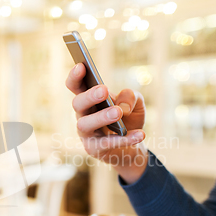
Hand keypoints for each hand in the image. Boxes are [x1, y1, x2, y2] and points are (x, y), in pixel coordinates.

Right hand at [66, 63, 148, 183]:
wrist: (133, 147)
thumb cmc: (128, 120)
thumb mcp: (136, 103)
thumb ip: (131, 97)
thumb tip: (123, 107)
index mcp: (89, 99)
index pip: (75, 86)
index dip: (75, 76)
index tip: (81, 65)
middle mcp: (82, 115)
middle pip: (78, 103)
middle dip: (89, 96)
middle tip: (103, 90)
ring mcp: (86, 134)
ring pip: (85, 124)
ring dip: (101, 117)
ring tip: (118, 112)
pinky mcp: (94, 149)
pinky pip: (107, 144)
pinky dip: (124, 139)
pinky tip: (140, 134)